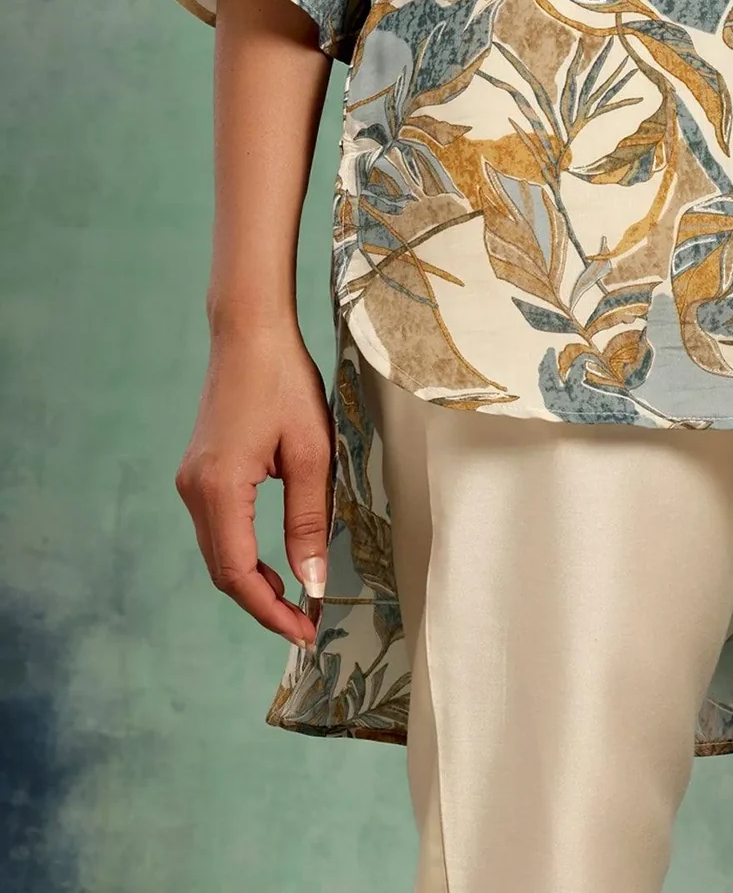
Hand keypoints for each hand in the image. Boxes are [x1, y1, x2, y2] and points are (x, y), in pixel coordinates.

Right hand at [175, 317, 333, 646]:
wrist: (250, 332)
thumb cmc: (285, 382)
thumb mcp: (310, 452)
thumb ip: (308, 519)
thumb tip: (311, 581)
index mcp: (218, 490)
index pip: (238, 574)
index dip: (270, 610)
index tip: (305, 630)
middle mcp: (193, 491)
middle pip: (223, 570)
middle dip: (262, 603)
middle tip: (305, 622)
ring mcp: (191, 482)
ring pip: (219, 552)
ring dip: (253, 581)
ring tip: (295, 599)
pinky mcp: (199, 472)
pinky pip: (219, 529)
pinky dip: (244, 554)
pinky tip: (274, 561)